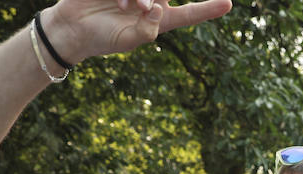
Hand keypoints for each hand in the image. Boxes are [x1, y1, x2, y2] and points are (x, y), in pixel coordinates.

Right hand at [49, 0, 231, 62]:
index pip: (190, 13)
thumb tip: (159, 8)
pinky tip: (116, 2)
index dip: (209, 9)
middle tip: (142, 7)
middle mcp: (152, 0)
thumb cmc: (104, 38)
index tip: (228, 3)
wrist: (74, 27)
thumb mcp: (130, 41)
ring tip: (125, 7)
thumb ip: (149, 29)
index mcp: (160, 19)